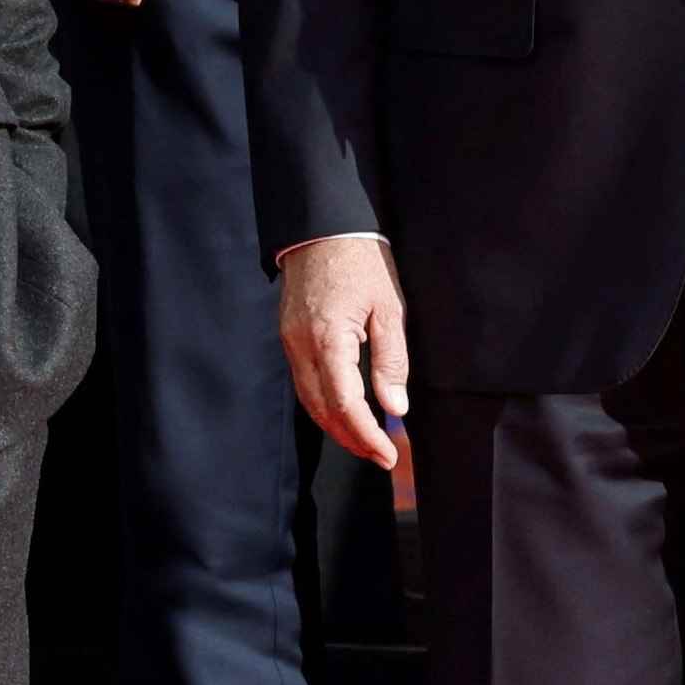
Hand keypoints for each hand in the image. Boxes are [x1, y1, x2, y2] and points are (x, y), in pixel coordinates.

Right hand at [278, 234, 412, 472]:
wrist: (321, 228)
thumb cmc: (361, 262)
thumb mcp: (389, 308)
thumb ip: (391, 360)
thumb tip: (394, 408)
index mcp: (328, 338)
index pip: (344, 403)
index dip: (366, 434)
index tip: (388, 454)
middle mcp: (301, 346)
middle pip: (322, 410)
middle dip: (352, 439)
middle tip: (382, 456)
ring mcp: (290, 343)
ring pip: (310, 400)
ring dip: (337, 427)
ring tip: (367, 443)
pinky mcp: (290, 338)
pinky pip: (304, 383)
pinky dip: (325, 405)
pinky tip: (345, 414)